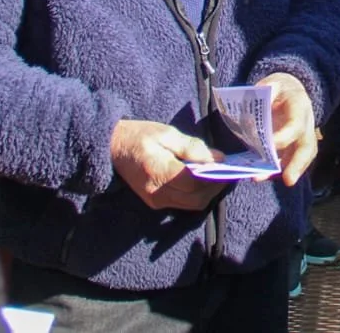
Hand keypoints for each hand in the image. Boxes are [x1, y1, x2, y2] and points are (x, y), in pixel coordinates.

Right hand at [109, 119, 227, 209]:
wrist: (111, 149)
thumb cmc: (139, 136)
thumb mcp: (166, 133)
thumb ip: (192, 147)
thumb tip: (218, 158)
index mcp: (158, 171)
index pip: (195, 182)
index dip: (215, 176)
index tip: (228, 165)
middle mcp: (157, 192)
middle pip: (196, 199)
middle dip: (215, 187)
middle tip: (227, 172)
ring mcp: (155, 201)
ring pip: (191, 205)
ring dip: (208, 193)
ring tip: (217, 176)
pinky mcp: (155, 203)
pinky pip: (183, 204)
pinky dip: (196, 195)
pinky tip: (202, 181)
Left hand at [260, 72, 317, 186]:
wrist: (291, 90)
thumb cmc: (279, 88)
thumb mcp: (273, 83)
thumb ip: (267, 90)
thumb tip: (262, 102)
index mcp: (300, 106)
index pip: (296, 126)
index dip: (285, 137)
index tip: (269, 146)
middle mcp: (306, 124)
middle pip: (307, 147)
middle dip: (298, 164)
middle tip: (288, 180)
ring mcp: (304, 136)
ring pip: (302, 157)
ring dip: (287, 171)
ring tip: (262, 179)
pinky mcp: (297, 146)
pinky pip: (294, 161)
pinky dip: (281, 170)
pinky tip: (263, 175)